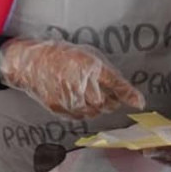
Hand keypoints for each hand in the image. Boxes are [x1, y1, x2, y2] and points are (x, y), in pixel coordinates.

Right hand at [0, 38, 144, 117]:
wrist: (31, 64)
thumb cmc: (61, 56)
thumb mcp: (86, 55)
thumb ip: (105, 72)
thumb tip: (122, 90)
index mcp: (89, 66)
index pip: (115, 83)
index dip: (129, 94)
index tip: (139, 103)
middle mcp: (80, 83)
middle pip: (106, 103)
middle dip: (111, 101)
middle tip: (107, 94)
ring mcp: (68, 98)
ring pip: (94, 112)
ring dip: (98, 107)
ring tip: (89, 94)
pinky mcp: (59, 108)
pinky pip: (80, 116)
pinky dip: (83, 111)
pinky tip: (77, 99)